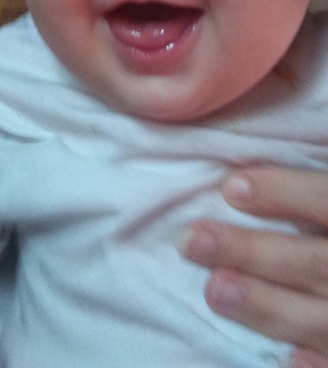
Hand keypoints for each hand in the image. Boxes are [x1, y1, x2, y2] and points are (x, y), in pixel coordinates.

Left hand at [180, 166, 327, 366]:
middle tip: (194, 241)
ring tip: (215, 291)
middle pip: (318, 263)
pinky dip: (321, 365)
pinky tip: (288, 358)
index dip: (286, 193)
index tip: (231, 187)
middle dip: (255, 254)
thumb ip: (321, 189)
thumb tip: (270, 163)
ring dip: (269, 307)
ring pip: (324, 317)